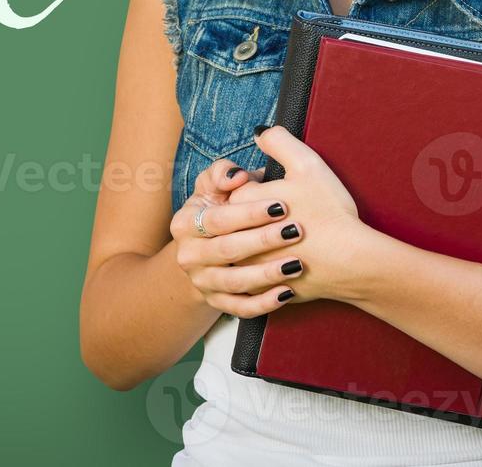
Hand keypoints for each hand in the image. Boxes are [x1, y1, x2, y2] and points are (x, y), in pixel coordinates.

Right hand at [170, 156, 308, 317]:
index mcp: (185, 224)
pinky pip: (241, 308)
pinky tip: (288, 293)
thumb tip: (237, 176)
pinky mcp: (217, 303)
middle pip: (226, 250)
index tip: (281, 205)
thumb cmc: (220, 209)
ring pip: (235, 282)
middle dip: (262, 241)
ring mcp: (202, 282)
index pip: (218, 219)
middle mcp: (188, 255)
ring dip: (267, 274)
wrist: (207, 249)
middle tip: (295, 232)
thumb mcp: (213, 187)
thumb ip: (222, 172)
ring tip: (297, 263)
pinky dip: (264, 304)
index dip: (249, 213)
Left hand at [225, 125, 369, 302]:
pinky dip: (262, 276)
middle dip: (252, 215)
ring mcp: (248, 267)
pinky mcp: (263, 290)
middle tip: (280, 214)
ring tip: (280, 240)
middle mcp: (236, 238)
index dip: (255, 185)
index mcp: (242, 204)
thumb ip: (279, 142)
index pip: (234, 189)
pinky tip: (278, 267)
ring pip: (238, 254)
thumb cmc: (329, 212)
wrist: (351, 260)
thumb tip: (259, 133)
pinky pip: (251, 284)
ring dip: (254, 245)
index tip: (277, 189)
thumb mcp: (306, 164)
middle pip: (233, 221)